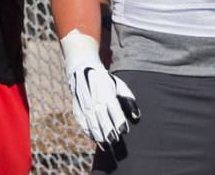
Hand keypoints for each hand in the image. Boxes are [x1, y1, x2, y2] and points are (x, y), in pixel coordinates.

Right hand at [60, 30, 139, 149]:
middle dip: (109, 133)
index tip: (124, 131)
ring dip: (99, 136)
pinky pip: (83, 123)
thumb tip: (137, 117)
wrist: (82, 70)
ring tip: (107, 145)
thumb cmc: (106, 80)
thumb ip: (130, 101)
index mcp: (107, 94)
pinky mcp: (77, 109)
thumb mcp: (120, 86)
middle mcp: (95, 100)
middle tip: (115, 142)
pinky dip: (88, 132)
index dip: (119, 122)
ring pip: (92, 124)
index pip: (114, 111)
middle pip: (103, 120)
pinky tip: (95, 139)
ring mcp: (85, 105)